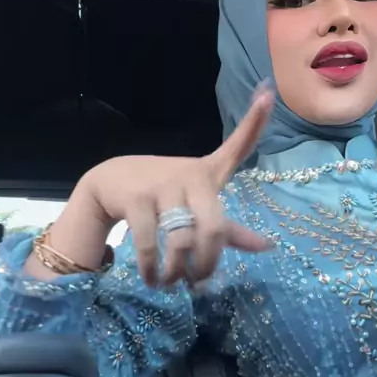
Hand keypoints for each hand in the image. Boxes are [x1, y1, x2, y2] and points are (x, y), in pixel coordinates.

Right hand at [82, 83, 274, 285]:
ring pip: (182, 240)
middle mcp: (189, 175)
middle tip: (199, 282)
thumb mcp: (196, 209)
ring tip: (172, 284)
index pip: (236, 147)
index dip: (253, 122)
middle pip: (214, 227)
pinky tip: (152, 279)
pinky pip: (151, 243)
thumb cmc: (162, 197)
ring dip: (178, 272)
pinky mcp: (137, 199)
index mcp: (208, 174)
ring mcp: (162, 185)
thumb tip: (268, 246)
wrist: (107, 184)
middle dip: (207, 263)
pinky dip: (152, 269)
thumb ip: (229, 229)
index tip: (269, 92)